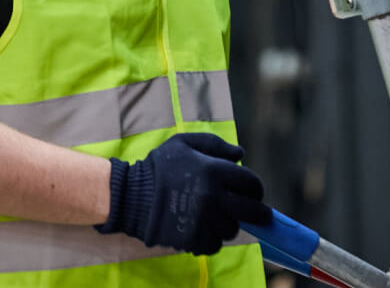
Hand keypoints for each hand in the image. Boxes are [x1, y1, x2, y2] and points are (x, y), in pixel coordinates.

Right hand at [94, 133, 270, 255]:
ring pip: (231, 229)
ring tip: (216, 217)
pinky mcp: (192, 238)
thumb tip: (241, 155)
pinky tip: (203, 229)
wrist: (132, 194)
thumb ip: (215, 145)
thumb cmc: (159, 166)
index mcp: (214, 171)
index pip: (251, 184)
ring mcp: (203, 220)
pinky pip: (214, 244)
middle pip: (250, 211)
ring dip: (227, 224)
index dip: (255, 189)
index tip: (252, 193)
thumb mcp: (184, 143)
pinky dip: (211, 239)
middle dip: (257, 213)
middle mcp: (212, 196)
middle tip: (257, 215)